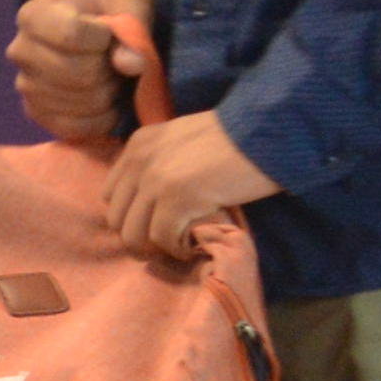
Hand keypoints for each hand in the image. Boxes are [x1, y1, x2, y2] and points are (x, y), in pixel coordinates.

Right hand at [9, 0, 159, 152]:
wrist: (93, 37)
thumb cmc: (110, 18)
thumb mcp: (130, 7)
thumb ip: (134, 28)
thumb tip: (130, 64)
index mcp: (35, 14)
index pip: (71, 33)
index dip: (103, 39)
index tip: (110, 34)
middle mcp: (20, 50)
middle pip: (76, 72)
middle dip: (108, 70)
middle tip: (113, 63)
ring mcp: (24, 85)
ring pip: (79, 101)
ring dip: (107, 94)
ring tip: (108, 79)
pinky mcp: (34, 113)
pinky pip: (72, 127)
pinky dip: (100, 119)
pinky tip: (107, 104)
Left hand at [100, 108, 275, 262]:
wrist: (269, 131)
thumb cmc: (236, 138)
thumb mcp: (184, 138)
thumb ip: (162, 161)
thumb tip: (152, 200)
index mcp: (138, 144)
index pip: (111, 195)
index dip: (131, 215)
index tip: (154, 224)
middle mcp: (139, 161)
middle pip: (117, 219)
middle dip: (140, 236)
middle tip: (167, 243)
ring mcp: (156, 179)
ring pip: (133, 234)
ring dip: (156, 248)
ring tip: (179, 246)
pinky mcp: (177, 197)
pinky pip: (162, 238)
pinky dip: (177, 249)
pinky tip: (193, 246)